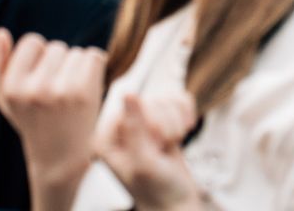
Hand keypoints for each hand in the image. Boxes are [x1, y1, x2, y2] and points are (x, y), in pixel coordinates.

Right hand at [0, 28, 106, 193]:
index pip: (32, 41)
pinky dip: (94, 68)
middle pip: (56, 46)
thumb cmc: (32, 121)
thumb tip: (0, 32)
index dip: (39, 56)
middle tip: (55, 92)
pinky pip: (94, 56)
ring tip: (70, 93)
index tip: (39, 77)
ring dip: (76, 67)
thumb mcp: (6, 98)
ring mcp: (60, 91)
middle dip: (58, 63)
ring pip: (76, 52)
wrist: (60, 156)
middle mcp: (34, 89)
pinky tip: (86, 89)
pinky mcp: (84, 93)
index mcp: (12, 88)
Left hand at [97, 92, 204, 210]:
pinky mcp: (160, 120)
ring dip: (177, 122)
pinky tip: (182, 133)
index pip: (132, 107)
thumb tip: (129, 93)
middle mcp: (121, 129)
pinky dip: (186, 115)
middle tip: (163, 148)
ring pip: (166, 99)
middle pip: (152, 101)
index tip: (155, 147)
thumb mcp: (144, 162)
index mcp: (107, 139)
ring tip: (171, 144)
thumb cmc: (157, 190)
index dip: (151, 123)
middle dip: (166, 124)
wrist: (176, 203)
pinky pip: (177, 100)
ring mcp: (142, 123)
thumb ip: (135, 127)